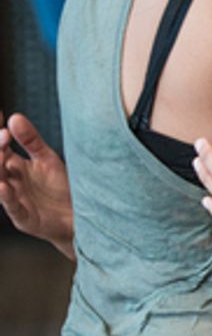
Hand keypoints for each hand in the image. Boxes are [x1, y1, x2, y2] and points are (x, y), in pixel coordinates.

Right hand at [0, 113, 75, 258]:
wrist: (79, 216)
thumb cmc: (60, 188)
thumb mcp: (47, 159)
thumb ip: (31, 141)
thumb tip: (15, 117)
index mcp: (15, 167)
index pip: (0, 149)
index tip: (1, 119)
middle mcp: (11, 182)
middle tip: (3, 135)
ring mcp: (15, 200)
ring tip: (0, 155)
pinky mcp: (23, 217)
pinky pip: (10, 207)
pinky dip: (5, 197)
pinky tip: (2, 187)